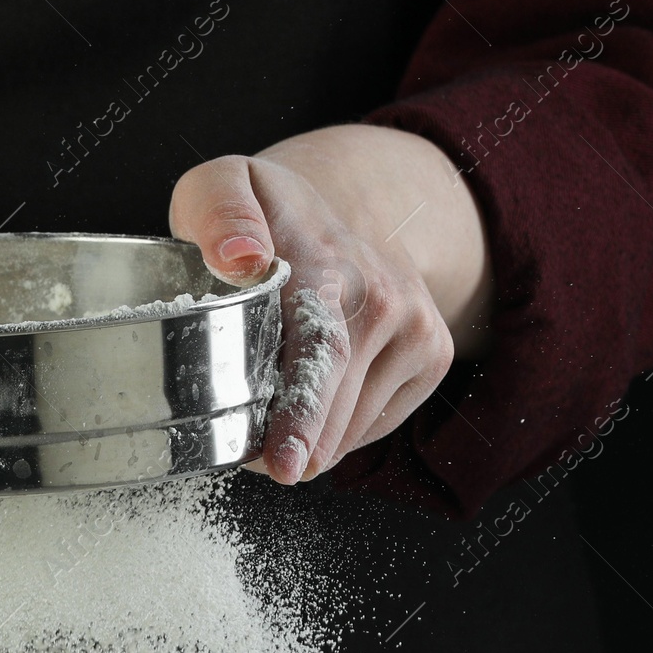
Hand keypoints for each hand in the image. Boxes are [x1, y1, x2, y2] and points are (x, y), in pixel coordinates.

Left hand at [169, 124, 492, 483]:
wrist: (348, 201)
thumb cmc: (268, 214)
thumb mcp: (220, 186)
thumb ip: (218, 214)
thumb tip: (238, 257)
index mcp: (326, 265)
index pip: (320, 350)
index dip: (301, 417)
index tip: (283, 466)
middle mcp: (385, 298)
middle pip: (334, 407)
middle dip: (288, 445)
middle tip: (249, 452)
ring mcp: (417, 328)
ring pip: (352, 428)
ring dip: (310, 439)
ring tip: (276, 411)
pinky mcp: (434, 354)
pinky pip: (375, 424)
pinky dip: (340, 429)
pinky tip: (320, 393)